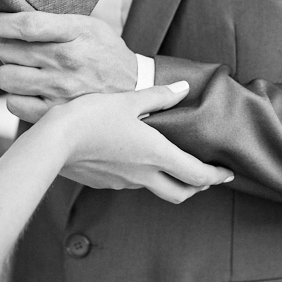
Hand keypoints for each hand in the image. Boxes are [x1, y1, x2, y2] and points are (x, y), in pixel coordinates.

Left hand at [0, 12, 138, 122]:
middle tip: (16, 49)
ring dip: (8, 72)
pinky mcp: (56, 113)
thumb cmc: (105, 52)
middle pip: (9, 51)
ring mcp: (61, 90)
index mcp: (76, 33)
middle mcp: (67, 61)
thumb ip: (56, 21)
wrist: (134, 88)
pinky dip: (16, 96)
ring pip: (6, 78)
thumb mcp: (89, 25)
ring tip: (22, 69)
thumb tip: (13, 17)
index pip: (27, 25)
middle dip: (5, 47)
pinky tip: (29, 90)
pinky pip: (14, 104)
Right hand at [34, 82, 233, 203]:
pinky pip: (129, 184)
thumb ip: (158, 96)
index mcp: (156, 154)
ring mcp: (123, 182)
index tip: (227, 175)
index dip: (216, 176)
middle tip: (203, 177)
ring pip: (154, 189)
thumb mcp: (128, 100)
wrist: (53, 142)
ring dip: (167, 180)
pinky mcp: (103, 183)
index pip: (197, 175)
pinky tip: (131, 161)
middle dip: (196, 187)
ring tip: (168, 165)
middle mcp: (143, 174)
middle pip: (180, 193)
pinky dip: (140, 176)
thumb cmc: (91, 117)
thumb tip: (182, 89)